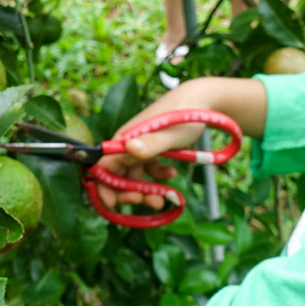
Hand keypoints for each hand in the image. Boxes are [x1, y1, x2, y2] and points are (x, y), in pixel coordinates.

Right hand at [92, 79, 214, 209]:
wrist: (201, 101)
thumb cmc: (184, 116)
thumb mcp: (169, 134)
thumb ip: (150, 144)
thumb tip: (129, 148)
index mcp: (124, 140)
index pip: (103, 167)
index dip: (104, 187)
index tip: (114, 204)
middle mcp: (127, 144)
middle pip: (117, 175)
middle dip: (129, 193)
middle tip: (150, 202)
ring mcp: (140, 147)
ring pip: (134, 175)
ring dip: (145, 190)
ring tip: (163, 199)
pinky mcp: (152, 148)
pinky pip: (148, 169)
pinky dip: (158, 177)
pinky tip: (172, 174)